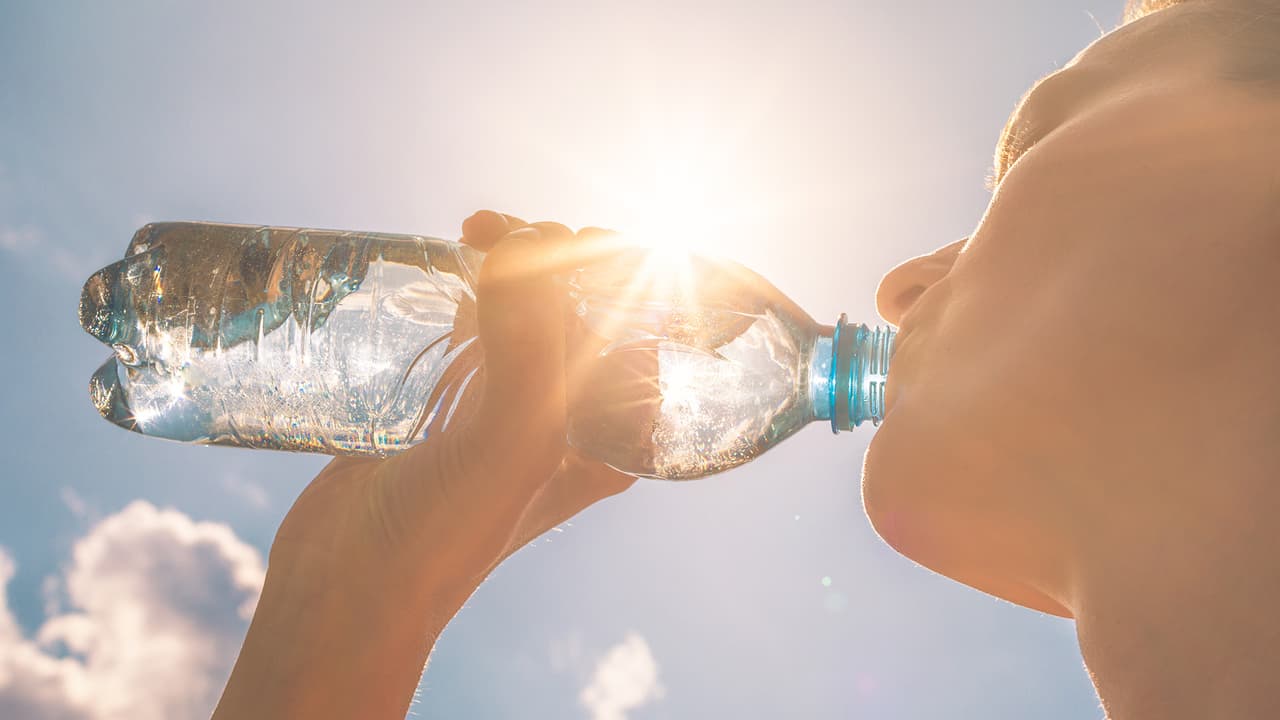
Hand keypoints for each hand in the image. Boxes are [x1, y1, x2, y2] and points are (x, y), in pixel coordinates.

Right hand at [214, 211, 635, 719]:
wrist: (347, 589)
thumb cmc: (444, 535)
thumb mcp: (510, 445)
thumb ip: (529, 348)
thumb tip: (524, 245)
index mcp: (611, 433)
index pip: (637, 324)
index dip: (610, 267)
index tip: (559, 236)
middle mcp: (569, 416)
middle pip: (581, 306)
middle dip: (554, 252)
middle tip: (501, 232)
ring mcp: (507, 404)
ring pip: (528, 306)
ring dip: (511, 258)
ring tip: (474, 233)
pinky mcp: (450, 398)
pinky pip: (475, 323)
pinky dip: (469, 284)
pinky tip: (449, 260)